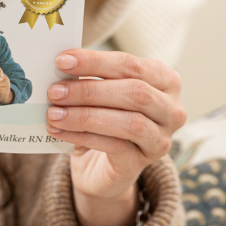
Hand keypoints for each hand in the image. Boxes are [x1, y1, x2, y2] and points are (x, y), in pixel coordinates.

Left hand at [45, 49, 184, 225]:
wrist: (103, 164)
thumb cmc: (103, 116)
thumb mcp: (100, 92)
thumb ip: (88, 77)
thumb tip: (61, 66)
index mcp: (165, 80)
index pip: (130, 65)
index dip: (95, 61)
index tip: (62, 61)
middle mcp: (171, 109)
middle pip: (135, 92)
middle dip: (90, 90)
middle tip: (54, 91)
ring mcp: (161, 138)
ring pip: (130, 122)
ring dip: (85, 116)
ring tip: (54, 113)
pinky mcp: (144, 162)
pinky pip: (115, 146)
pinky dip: (82, 136)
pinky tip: (59, 131)